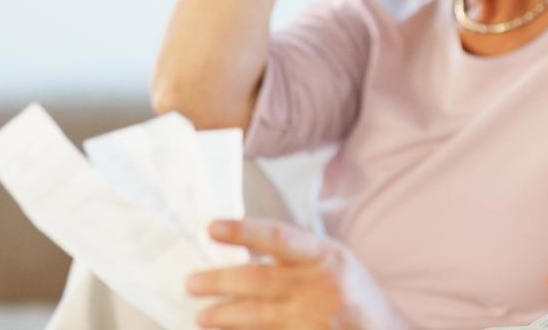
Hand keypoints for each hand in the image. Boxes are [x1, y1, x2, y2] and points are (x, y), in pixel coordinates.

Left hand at [187, 218, 406, 329]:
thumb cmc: (356, 297)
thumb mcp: (336, 265)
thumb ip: (297, 259)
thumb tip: (244, 256)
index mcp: (328, 257)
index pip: (279, 237)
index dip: (243, 231)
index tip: (212, 228)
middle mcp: (323, 286)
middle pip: (260, 280)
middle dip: (220, 281)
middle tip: (192, 282)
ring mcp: (316, 319)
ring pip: (259, 316)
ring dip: (225, 316)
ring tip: (202, 315)